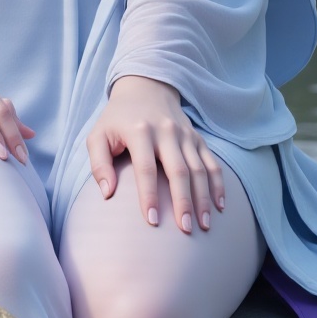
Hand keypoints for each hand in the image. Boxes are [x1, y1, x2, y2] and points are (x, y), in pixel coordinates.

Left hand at [88, 75, 224, 233]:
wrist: (145, 87)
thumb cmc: (117, 119)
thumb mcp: (97, 135)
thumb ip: (98, 163)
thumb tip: (107, 193)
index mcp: (140, 131)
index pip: (146, 168)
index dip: (149, 195)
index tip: (152, 221)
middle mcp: (166, 132)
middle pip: (179, 171)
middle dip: (183, 202)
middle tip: (186, 230)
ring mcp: (185, 135)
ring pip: (199, 169)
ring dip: (203, 198)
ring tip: (204, 225)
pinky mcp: (197, 138)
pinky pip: (212, 163)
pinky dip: (218, 185)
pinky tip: (219, 206)